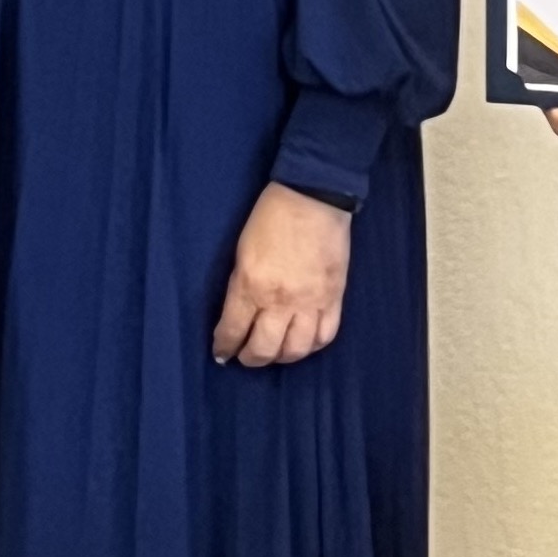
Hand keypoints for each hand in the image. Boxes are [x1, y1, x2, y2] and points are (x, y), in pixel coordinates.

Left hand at [213, 183, 352, 368]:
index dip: (224, 347)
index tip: (222, 352)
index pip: (233, 330)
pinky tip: (303, 341)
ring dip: (281, 357)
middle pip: (264, 349)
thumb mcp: (242, 252)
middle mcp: (280, 300)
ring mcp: (311, 302)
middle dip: (250, 358)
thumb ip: (241, 286)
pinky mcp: (334, 298)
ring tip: (275, 352)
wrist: (313, 197)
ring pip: (296, 350)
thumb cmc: (270, 218)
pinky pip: (325, 335)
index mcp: (251, 285)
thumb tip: (239, 313)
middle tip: (246, 356)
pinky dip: (312, 345)